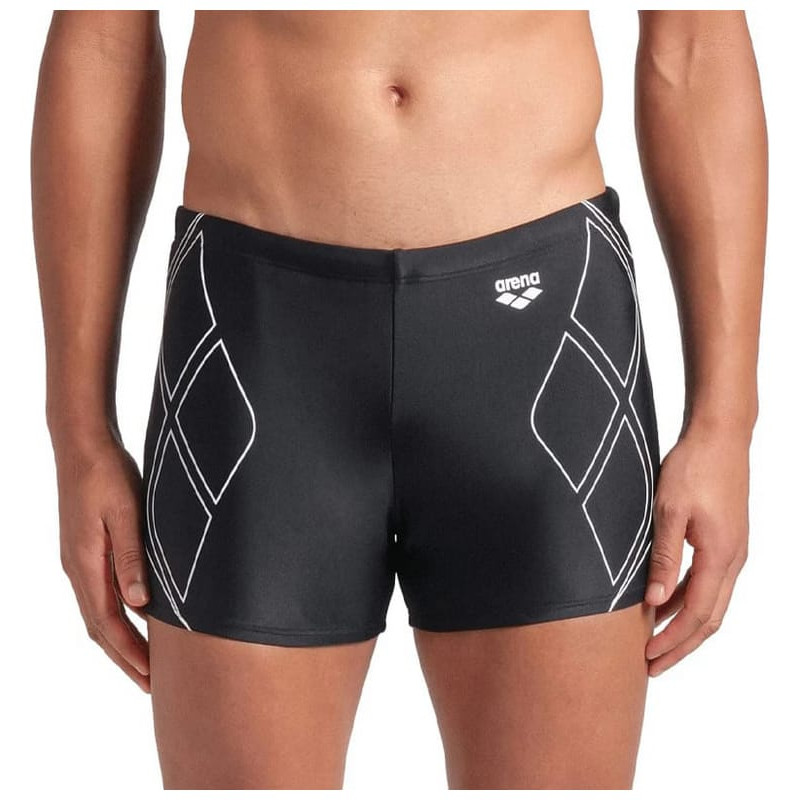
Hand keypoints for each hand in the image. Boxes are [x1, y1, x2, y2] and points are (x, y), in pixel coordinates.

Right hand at [54, 433, 150, 691]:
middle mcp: (78, 568)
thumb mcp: (126, 513)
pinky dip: (114, 617)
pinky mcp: (85, 550)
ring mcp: (79, 560)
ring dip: (119, 641)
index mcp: (86, 564)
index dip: (130, 653)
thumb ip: (132, 558)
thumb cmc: (107, 474)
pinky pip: (98, 595)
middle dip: (124, 658)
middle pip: (99, 627)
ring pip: (97, 614)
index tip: (151, 678)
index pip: (108, 623)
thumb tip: (139, 605)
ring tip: (143, 662)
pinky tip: (133, 617)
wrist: (82, 445)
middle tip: (150, 685)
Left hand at [643, 423, 749, 676]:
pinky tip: (664, 603)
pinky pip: (708, 582)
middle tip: (651, 665)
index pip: (698, 614)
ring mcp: (732, 550)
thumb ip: (663, 557)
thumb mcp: (669, 511)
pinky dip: (687, 599)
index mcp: (721, 556)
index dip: (673, 640)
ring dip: (683, 624)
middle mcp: (733, 560)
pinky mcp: (724, 540)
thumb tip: (654, 601)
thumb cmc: (693, 467)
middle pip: (709, 618)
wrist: (720, 436)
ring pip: (710, 602)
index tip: (648, 658)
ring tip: (654, 640)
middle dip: (680, 645)